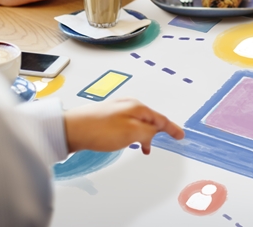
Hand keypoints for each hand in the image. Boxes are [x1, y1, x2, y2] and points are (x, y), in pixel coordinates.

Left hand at [64, 98, 184, 154]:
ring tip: (141, 147)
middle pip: (150, 119)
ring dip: (143, 135)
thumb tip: (156, 132)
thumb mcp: (131, 133)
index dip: (172, 129)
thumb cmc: (100, 130)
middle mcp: (128, 105)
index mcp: (137, 107)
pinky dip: (133, 134)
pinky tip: (126, 141)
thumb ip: (148, 132)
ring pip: (138, 123)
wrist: (72, 128)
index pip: (160, 119)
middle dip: (156, 132)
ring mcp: (117, 110)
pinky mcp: (107, 117)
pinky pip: (128, 125)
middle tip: (159, 144)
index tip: (180, 135)